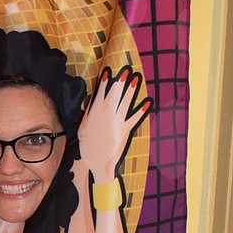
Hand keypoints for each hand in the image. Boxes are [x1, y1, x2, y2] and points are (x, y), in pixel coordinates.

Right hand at [77, 64, 151, 182]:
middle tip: (127, 70)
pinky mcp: (125, 130)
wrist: (98, 162)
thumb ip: (89, 112)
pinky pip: (135, 119)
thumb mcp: (84, 127)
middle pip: (115, 96)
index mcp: (95, 114)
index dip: (105, 82)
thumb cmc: (88, 146)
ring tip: (137, 78)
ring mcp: (117, 122)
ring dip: (132, 91)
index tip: (109, 70)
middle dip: (121, 82)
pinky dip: (142, 110)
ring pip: (125, 103)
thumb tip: (94, 98)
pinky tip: (148, 102)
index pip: (100, 94)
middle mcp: (107, 116)